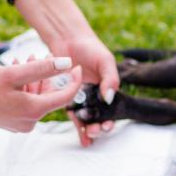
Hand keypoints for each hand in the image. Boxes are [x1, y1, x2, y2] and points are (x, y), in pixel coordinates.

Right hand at [0, 57, 82, 131]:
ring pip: (36, 98)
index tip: (76, 66)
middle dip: (45, 74)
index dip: (74, 80)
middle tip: (37, 55)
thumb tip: (67, 64)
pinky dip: (23, 89)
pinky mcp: (11, 123)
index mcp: (35, 111)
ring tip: (23, 60)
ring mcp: (20, 124)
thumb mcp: (15, 73)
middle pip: (48, 96)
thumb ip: (43, 68)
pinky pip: (25, 104)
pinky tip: (14, 73)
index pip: (65, 96)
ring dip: (33, 79)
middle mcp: (30, 122)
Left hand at [46, 31, 120, 146]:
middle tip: (96, 130)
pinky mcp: (64, 97)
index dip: (111, 120)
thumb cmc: (90, 48)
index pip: (111, 110)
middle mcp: (94, 97)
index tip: (108, 125)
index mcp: (106, 90)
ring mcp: (79, 98)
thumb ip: (110, 79)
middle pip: (98, 118)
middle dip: (99, 129)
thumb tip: (109, 99)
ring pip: (85, 119)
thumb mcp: (105, 61)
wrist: (68, 39)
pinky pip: (70, 112)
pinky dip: (76, 124)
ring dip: (88, 130)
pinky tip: (80, 135)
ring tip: (89, 135)